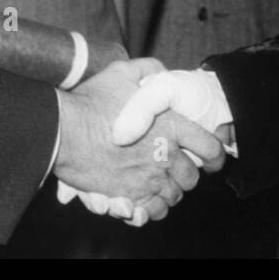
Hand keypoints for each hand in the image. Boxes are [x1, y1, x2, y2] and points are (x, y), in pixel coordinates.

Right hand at [54, 58, 224, 222]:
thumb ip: (148, 69)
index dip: (215, 155)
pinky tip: (147, 198)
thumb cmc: (92, 102)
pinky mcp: (130, 195)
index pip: (210, 147)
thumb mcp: (122, 73)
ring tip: (159, 183)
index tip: (211, 158)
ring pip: (173, 195)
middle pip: (192, 176)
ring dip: (169, 190)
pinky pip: (154, 210)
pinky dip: (154, 207)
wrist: (63, 131)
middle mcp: (165, 154)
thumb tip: (161, 70)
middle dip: (186, 174)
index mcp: (171, 125)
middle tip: (175, 169)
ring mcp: (148, 177)